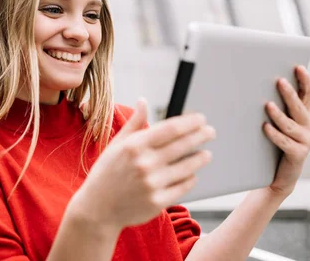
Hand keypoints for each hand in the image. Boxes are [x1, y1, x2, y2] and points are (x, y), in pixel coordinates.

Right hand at [68, 98, 214, 231]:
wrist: (98, 208)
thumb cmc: (106, 173)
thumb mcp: (116, 145)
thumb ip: (134, 123)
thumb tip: (143, 101)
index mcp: (134, 146)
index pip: (170, 129)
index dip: (190, 122)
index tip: (201, 119)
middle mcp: (144, 163)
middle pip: (182, 145)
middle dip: (200, 136)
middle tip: (210, 131)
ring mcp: (152, 184)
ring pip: (187, 167)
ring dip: (200, 158)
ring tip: (206, 154)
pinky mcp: (158, 202)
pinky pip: (182, 187)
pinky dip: (190, 179)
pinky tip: (192, 174)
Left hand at [264, 65, 309, 196]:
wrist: (277, 176)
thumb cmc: (273, 145)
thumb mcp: (277, 124)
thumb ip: (275, 107)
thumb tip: (258, 86)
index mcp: (304, 116)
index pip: (307, 94)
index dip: (305, 80)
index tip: (298, 67)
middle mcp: (309, 127)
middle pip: (299, 107)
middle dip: (289, 93)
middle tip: (279, 81)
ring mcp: (306, 142)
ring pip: (290, 125)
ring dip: (279, 114)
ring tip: (267, 105)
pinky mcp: (298, 155)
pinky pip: (285, 142)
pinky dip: (274, 134)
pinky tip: (265, 127)